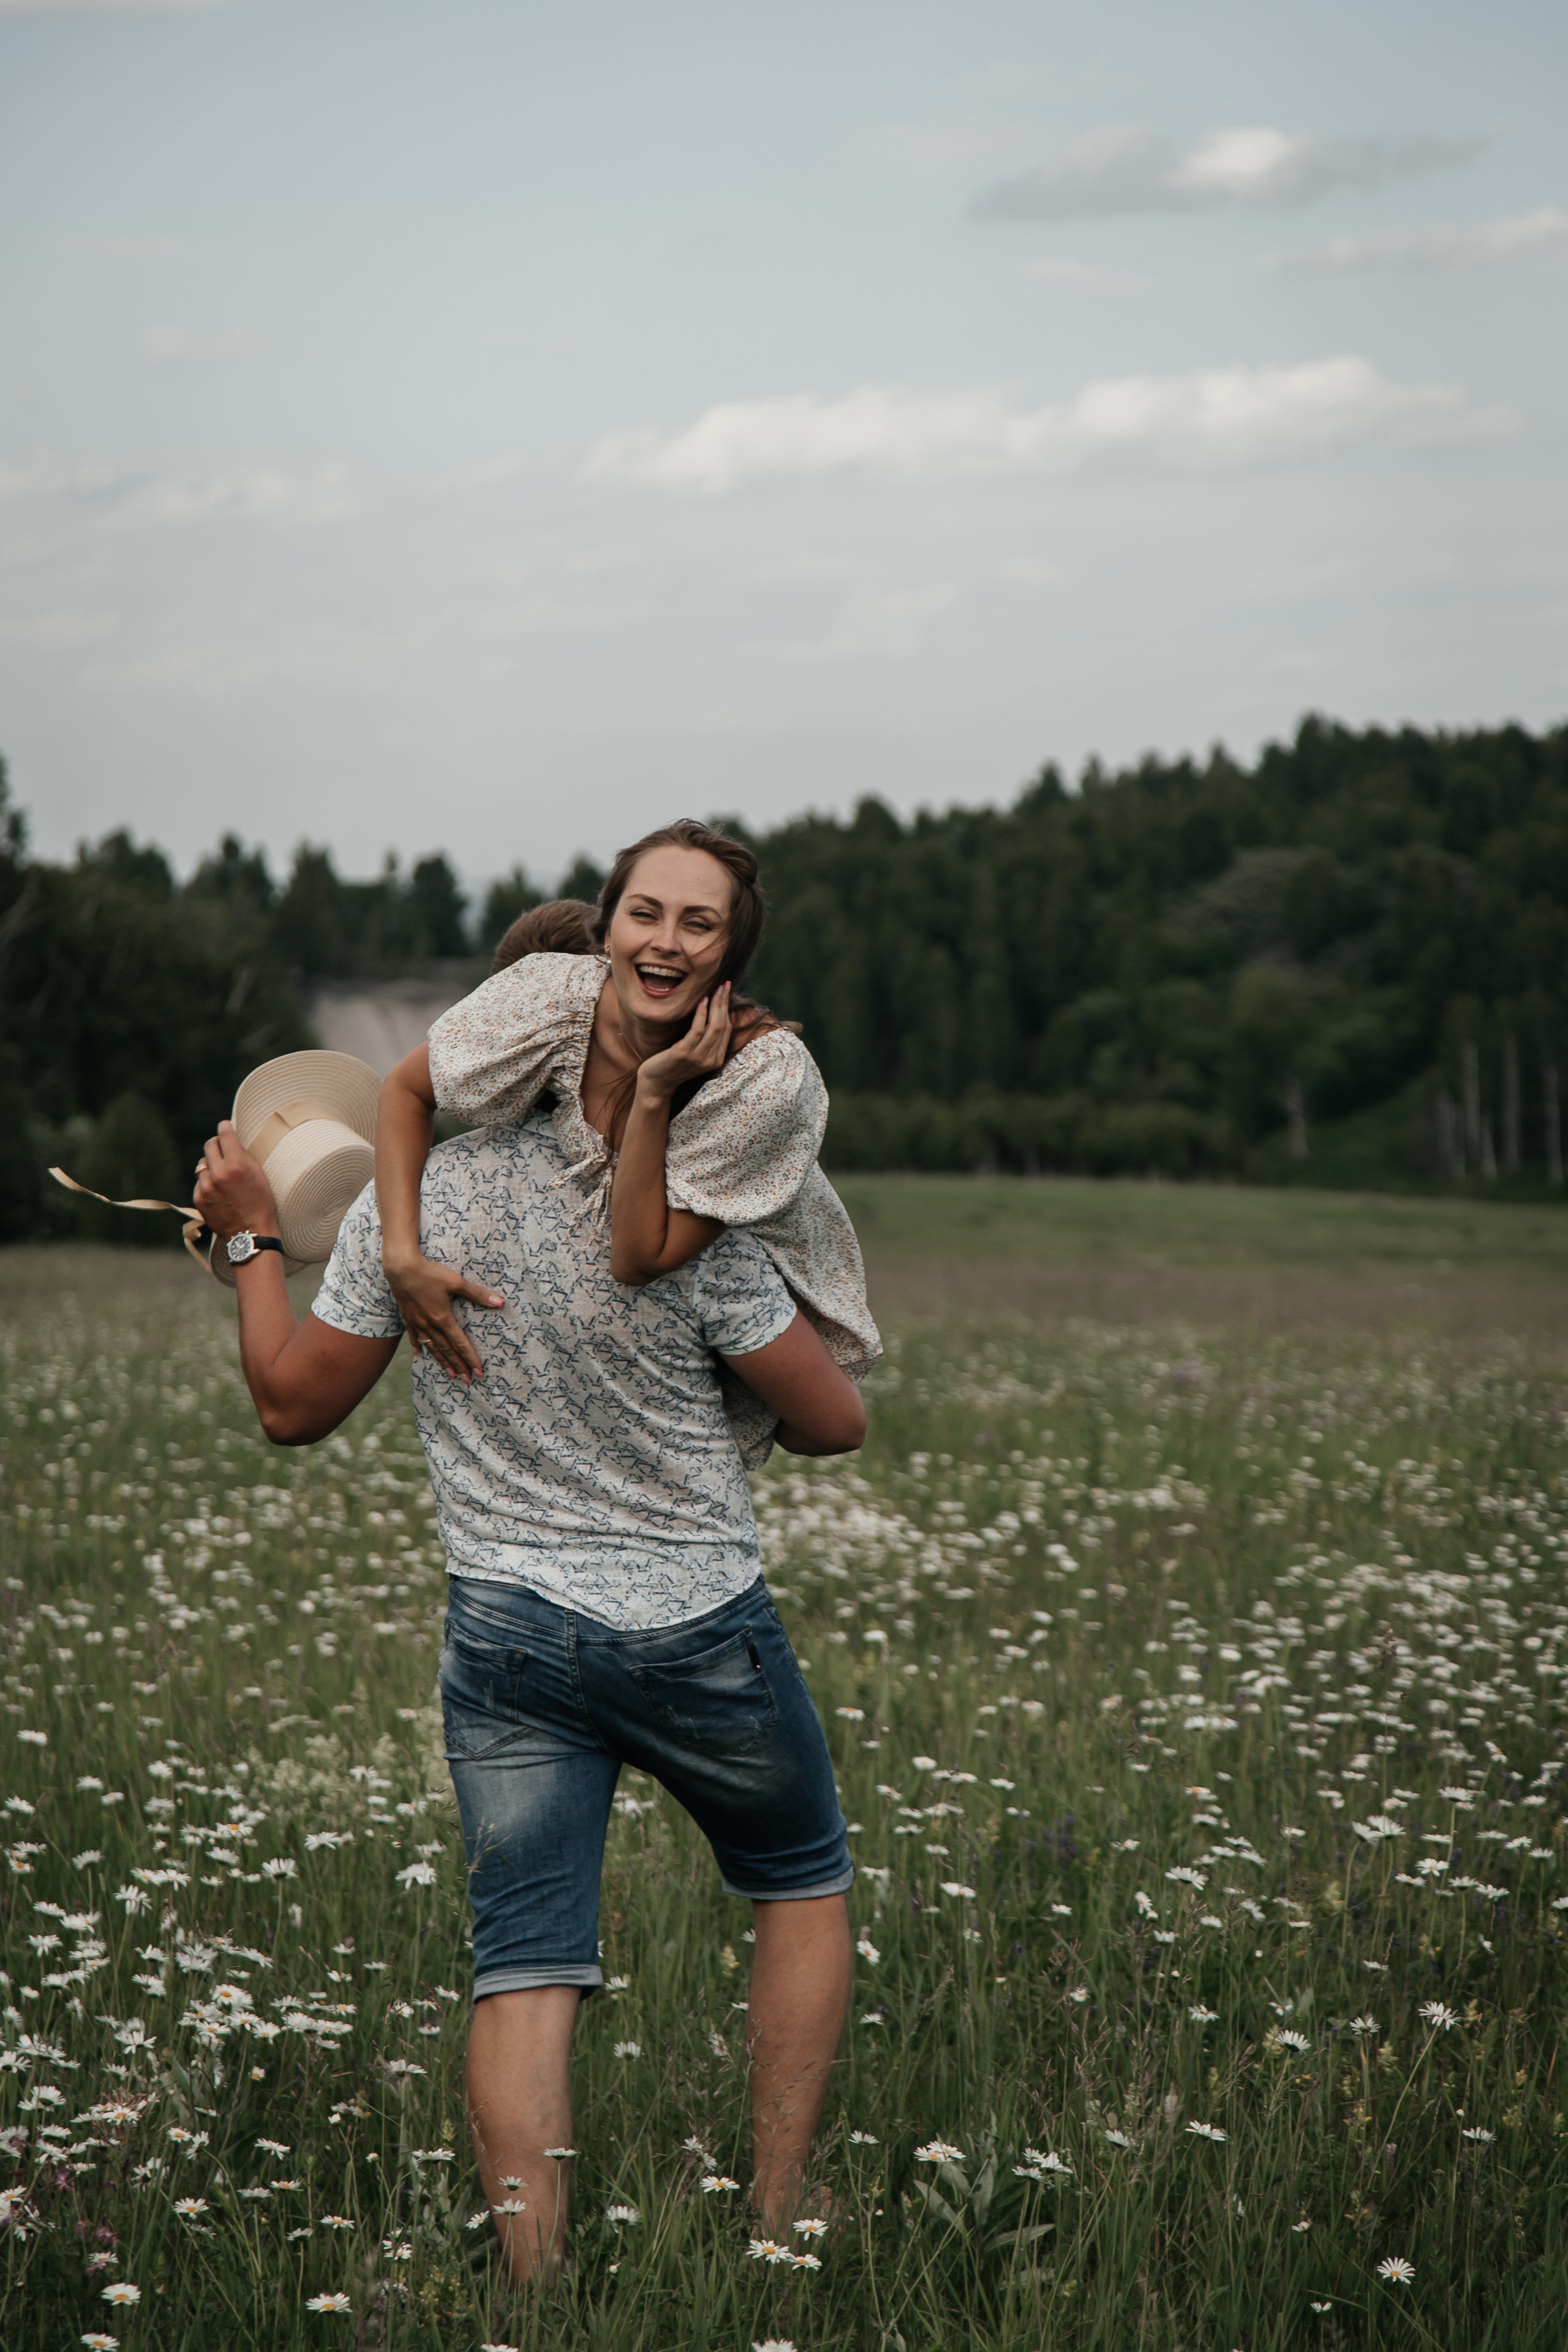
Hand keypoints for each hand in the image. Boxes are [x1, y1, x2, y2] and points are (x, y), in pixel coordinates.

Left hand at [194, 1121, 280, 1240]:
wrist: (251, 1232)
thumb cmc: (261, 1202)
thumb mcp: (259, 1174)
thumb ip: (243, 1155)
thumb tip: (231, 1140)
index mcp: (236, 1165)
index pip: (224, 1134)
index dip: (225, 1127)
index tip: (225, 1126)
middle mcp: (218, 1174)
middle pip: (209, 1145)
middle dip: (217, 1145)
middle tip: (223, 1149)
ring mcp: (206, 1187)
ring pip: (202, 1164)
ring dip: (211, 1165)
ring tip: (222, 1175)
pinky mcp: (199, 1198)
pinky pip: (200, 1181)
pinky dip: (207, 1182)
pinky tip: (218, 1191)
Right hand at [383, 1250, 503, 1382]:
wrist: (401, 1267)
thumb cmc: (430, 1273)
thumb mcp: (456, 1282)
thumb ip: (478, 1294)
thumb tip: (500, 1302)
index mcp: (443, 1318)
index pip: (460, 1344)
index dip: (471, 1358)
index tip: (478, 1371)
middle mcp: (430, 1325)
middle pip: (447, 1350)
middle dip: (459, 1366)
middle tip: (467, 1380)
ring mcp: (417, 1323)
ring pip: (432, 1348)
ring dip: (442, 1362)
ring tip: (450, 1374)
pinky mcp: (408, 1318)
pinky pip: (414, 1337)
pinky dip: (418, 1347)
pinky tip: (419, 1357)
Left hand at [634, 982, 732, 1102]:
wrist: (656, 1084)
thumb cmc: (672, 1065)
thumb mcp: (693, 1053)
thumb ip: (704, 1040)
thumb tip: (710, 1014)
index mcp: (716, 1060)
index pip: (727, 1030)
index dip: (728, 1009)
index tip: (726, 991)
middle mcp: (710, 1059)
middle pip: (723, 1025)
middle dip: (724, 1003)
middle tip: (724, 984)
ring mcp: (698, 1057)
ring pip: (714, 1026)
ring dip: (716, 1005)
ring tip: (715, 989)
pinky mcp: (684, 1053)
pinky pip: (697, 1030)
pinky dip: (701, 1013)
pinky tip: (701, 1001)